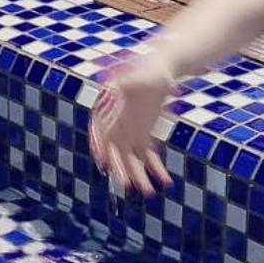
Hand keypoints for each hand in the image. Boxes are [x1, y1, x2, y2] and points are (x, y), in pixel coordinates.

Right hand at [88, 50, 174, 197]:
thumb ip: (127, 82)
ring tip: (149, 192)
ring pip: (133, 159)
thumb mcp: (134, 75)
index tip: (104, 163)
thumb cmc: (145, 70)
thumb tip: (121, 85)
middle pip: (116, 152)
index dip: (101, 149)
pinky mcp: (145, 136)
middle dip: (122, 169)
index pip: (99, 133)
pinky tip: (164, 180)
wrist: (161, 70)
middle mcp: (116, 126)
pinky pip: (149, 156)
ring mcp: (130, 133)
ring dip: (140, 176)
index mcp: (106, 111)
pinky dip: (156, 169)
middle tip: (127, 185)